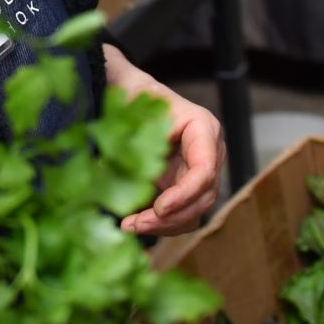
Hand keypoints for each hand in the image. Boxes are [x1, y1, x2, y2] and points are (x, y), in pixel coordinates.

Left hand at [103, 44, 224, 236]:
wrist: (134, 97)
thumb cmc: (136, 99)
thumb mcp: (136, 113)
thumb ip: (136, 141)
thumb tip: (113, 171)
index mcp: (203, 129)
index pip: (205, 170)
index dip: (184, 194)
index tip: (158, 208)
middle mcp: (209, 153)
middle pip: (203, 196)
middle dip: (171, 217)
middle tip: (135, 225)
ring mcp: (200, 172)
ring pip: (195, 211)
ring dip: (164, 226)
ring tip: (129, 226)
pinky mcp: (186, 187)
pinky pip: (182, 214)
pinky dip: (161, 225)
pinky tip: (134, 223)